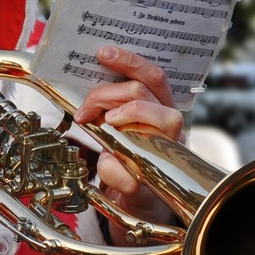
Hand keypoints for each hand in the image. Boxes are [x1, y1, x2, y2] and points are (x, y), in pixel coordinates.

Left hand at [72, 46, 183, 244]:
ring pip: (157, 117)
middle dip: (106, 94)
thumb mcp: (115, 128)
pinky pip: (132, 167)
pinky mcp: (154, 178)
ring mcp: (167, 149)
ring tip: (101, 127)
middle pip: (144, 91)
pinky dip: (110, 168)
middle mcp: (170, 124)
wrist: (141, 201)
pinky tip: (107, 163)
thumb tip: (86, 88)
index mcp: (161, 107)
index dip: (129, 61)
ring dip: (118, 118)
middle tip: (85, 110)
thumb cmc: (127, 158)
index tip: (102, 53)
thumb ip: (108, 107)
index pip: (153, 75)